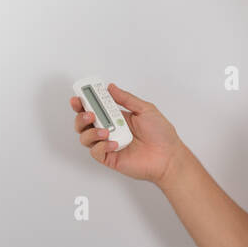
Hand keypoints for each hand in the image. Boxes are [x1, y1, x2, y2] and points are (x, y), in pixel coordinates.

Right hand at [69, 84, 183, 184]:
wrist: (168, 156)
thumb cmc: (161, 134)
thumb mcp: (145, 109)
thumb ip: (126, 99)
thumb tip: (111, 87)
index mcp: (116, 117)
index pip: (95, 108)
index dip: (84, 102)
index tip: (79, 97)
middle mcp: (110, 130)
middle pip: (84, 123)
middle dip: (81, 116)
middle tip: (88, 113)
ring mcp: (108, 144)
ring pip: (85, 137)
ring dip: (90, 132)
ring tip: (104, 130)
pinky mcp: (110, 158)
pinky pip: (96, 152)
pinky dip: (101, 146)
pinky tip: (114, 144)